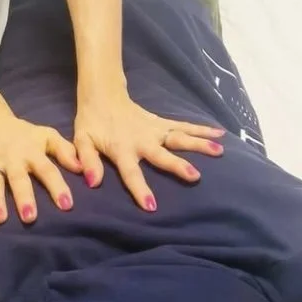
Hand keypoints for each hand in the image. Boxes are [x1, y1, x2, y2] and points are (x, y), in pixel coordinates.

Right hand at [0, 111, 81, 228]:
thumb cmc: (25, 134)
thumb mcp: (47, 135)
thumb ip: (66, 151)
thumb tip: (84, 169)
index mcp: (31, 152)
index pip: (47, 169)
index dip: (57, 186)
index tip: (67, 205)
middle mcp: (11, 160)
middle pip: (18, 179)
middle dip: (23, 197)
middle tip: (30, 217)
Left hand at [74, 95, 225, 210]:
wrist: (102, 95)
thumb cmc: (92, 123)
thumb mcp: (82, 140)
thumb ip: (86, 160)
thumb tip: (91, 181)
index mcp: (122, 148)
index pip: (130, 172)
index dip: (139, 189)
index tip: (151, 205)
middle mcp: (142, 140)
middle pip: (162, 154)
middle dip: (177, 165)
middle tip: (195, 176)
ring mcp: (155, 130)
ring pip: (179, 137)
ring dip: (199, 144)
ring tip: (219, 151)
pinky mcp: (162, 123)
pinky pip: (184, 126)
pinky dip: (202, 129)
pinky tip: (220, 133)